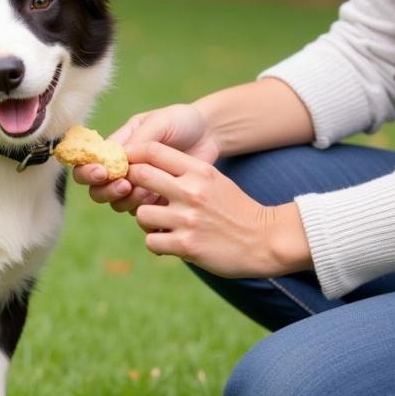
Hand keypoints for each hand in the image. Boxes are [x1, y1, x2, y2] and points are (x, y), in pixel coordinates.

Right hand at [73, 104, 219, 208]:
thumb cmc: (180, 121)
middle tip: (125, 185)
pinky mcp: (156, 200)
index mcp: (115, 148)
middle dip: (106, 191)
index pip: (87, 164)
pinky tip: (161, 200)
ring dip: (127, 200)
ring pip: (117, 204)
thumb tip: (118, 160)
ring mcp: (138, 187)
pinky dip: (148, 209)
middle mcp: (121, 169)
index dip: (87, 172)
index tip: (102, 172)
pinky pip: (142, 214)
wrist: (210, 134)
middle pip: (97, 190)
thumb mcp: (159, 122)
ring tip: (147, 190)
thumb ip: (139, 140)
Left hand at [128, 142, 310, 278]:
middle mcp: (192, 191)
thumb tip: (144, 166)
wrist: (266, 240)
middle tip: (135, 195)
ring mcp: (188, 219)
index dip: (133, 156)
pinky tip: (169, 242)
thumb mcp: (213, 180)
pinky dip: (156, 243)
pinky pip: (151, 241)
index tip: (128, 166)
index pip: (154, 150)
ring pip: (140, 213)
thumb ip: (183, 172)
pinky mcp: (187, 245)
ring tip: (160, 225)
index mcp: (199, 171)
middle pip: (140, 175)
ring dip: (146, 221)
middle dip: (131, 185)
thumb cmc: (234, 209)